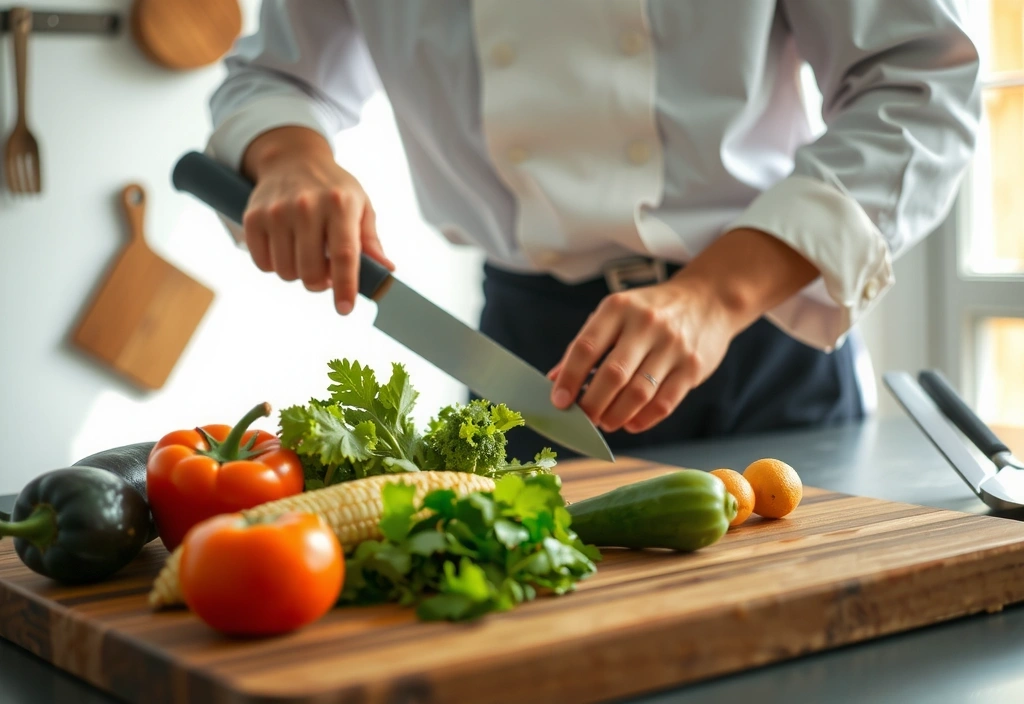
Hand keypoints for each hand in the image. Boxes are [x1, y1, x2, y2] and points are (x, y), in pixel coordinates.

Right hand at [240, 126, 393, 314]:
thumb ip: (370, 241)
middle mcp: (306, 206)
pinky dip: (276, 265)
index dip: (345, 286)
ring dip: (298, 274)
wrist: (292, 158)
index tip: (345, 309)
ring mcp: (276, 211)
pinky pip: (263, 264)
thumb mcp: (360, 206)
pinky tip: (286, 248)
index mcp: (340, 204)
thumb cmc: (334, 189)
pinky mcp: (253, 218)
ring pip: (286, 272)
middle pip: (311, 272)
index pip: (344, 254)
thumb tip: (386, 270)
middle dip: (321, 283)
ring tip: (306, 255)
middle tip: (326, 271)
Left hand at [547, 228, 820, 433]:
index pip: (585, 348)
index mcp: (619, 307)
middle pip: (612, 375)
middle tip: (584, 418)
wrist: (709, 299)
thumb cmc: (652, 310)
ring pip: (638, 394)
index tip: (558, 401)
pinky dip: (643, 420)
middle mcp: (646, 324)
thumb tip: (555, 379)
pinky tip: (631, 423)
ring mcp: (672, 346)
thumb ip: (588, 344)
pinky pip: (664, 403)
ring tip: (606, 422)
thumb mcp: (616, 312)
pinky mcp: (693, 367)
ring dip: (616, 416)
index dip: (569, 378)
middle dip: (592, 404)